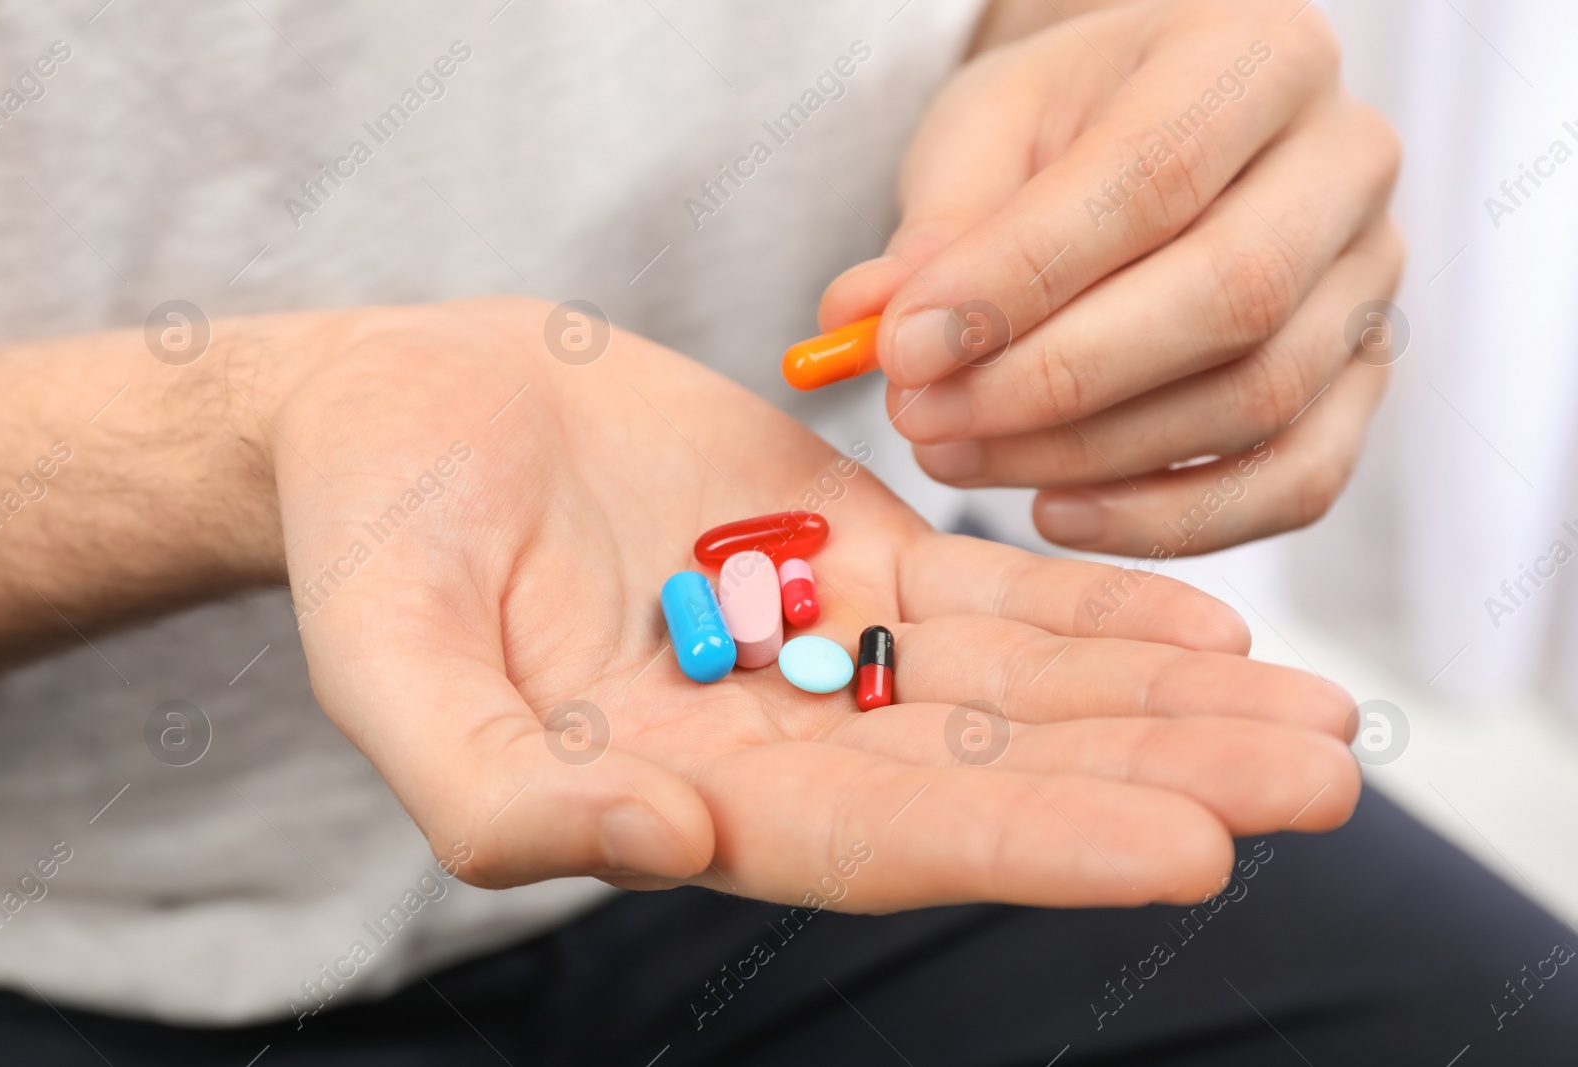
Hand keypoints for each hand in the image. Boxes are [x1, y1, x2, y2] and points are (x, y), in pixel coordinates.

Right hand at [274, 296, 1356, 911]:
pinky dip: (1091, 607)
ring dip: (1163, 702)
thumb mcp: (391, 668)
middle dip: (1155, 780)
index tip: (1187, 848)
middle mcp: (775, 735)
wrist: (406, 409)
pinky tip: (1204, 627)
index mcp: (679, 789)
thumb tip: (661, 844)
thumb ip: (496, 788)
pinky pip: (987, 592)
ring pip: (1015, 686)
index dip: (1030, 844)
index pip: (878, 837)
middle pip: (989, 774)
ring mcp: (821, 639)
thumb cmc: (374, 544)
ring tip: (1313, 720)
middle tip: (1321, 784)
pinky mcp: (844, 547)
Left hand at [821, 0, 1402, 555]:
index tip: (902, 349)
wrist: (1164, 134)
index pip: (1155, 174)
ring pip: (1259, 400)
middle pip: (1231, 297)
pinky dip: (1170, 519)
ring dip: (1088, 455)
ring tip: (956, 456)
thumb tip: (862, 321)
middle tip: (921, 419)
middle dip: (1054, 381)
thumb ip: (936, 226)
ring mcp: (1371, 280)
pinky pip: (1297, 479)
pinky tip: (1054, 510)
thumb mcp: (987, 133)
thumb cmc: (1072, 124)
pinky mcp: (1363, 382)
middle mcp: (1346, 162)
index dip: (1021, 279)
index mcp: (1260, 56)